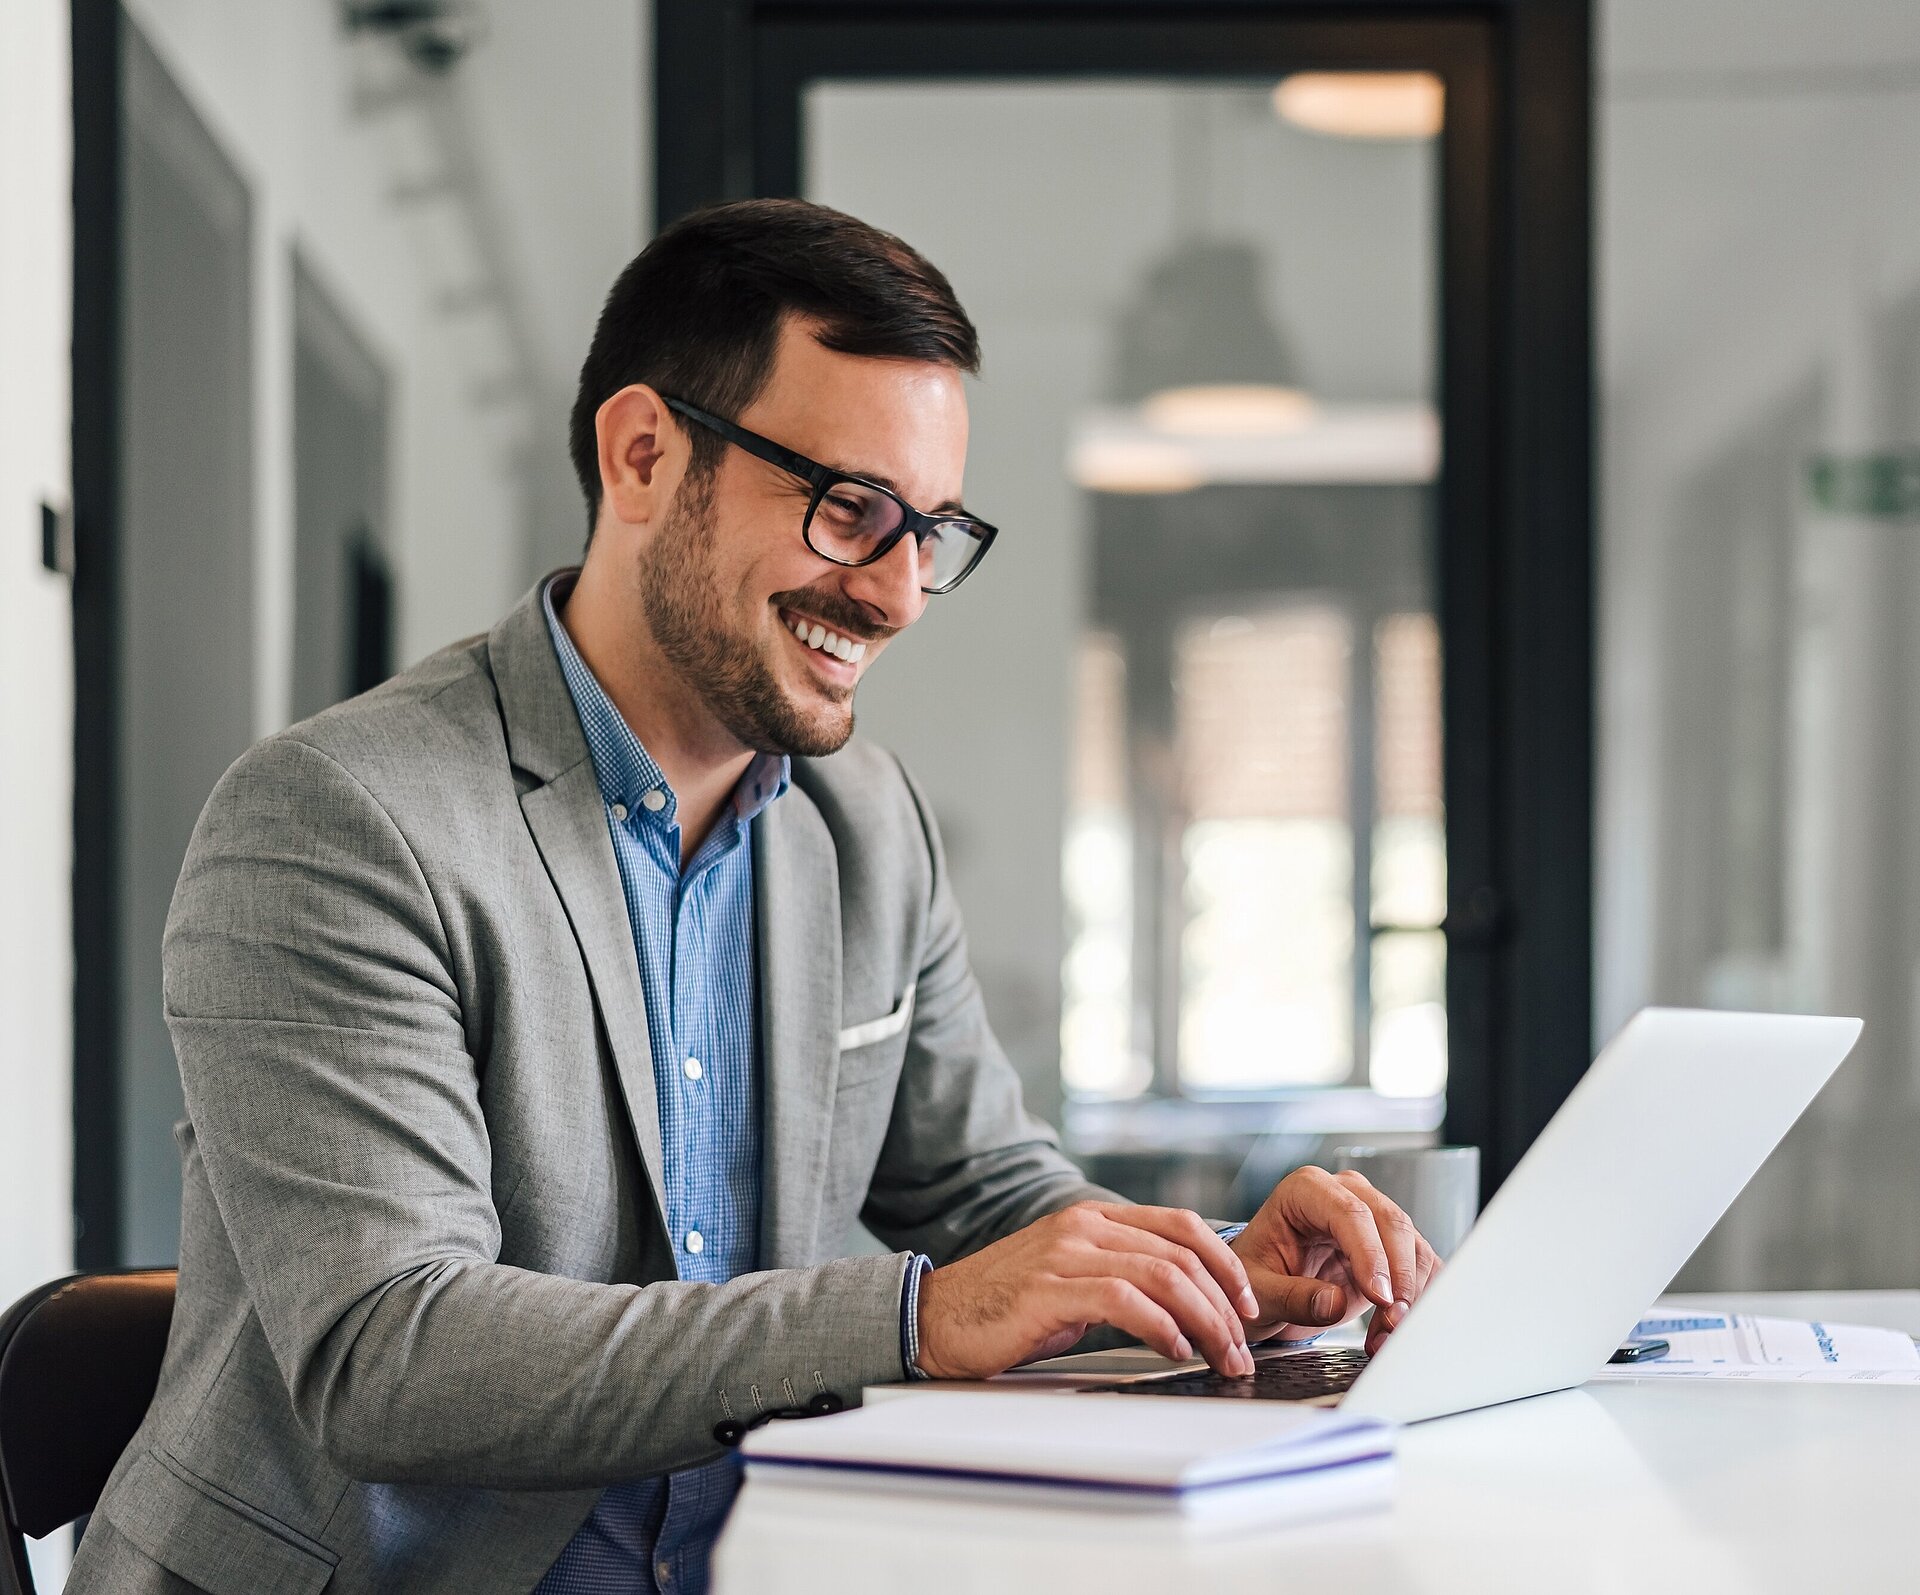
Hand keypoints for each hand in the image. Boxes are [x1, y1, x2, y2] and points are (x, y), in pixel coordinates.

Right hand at [915, 1202, 1261, 1379]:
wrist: (936, 1318)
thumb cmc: (1006, 1308)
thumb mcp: (1073, 1279)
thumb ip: (1121, 1276)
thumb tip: (1187, 1304)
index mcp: (1093, 1216)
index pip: (1180, 1225)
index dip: (1225, 1263)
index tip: (1248, 1304)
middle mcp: (1083, 1225)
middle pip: (1181, 1254)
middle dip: (1224, 1306)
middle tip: (1242, 1349)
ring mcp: (1064, 1252)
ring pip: (1162, 1275)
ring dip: (1205, 1322)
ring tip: (1220, 1357)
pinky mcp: (1049, 1289)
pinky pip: (1124, 1300)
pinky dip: (1162, 1327)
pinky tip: (1175, 1351)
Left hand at [1230, 1167, 1441, 1355]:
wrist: (1265, 1286)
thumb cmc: (1255, 1277)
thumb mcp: (1258, 1290)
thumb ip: (1292, 1296)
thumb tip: (1333, 1302)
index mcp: (1305, 1191)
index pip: (1349, 1213)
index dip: (1370, 1254)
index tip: (1380, 1296)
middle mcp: (1345, 1194)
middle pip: (1391, 1224)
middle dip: (1399, 1277)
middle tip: (1393, 1321)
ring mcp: (1372, 1216)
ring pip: (1414, 1245)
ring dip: (1411, 1294)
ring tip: (1388, 1334)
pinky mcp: (1390, 1246)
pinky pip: (1421, 1266)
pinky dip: (1418, 1299)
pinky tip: (1396, 1328)